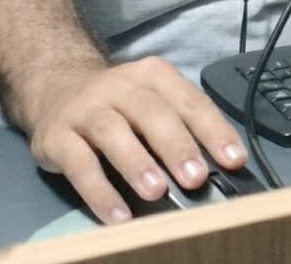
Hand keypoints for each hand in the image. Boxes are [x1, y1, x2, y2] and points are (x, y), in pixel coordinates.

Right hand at [24, 57, 247, 223]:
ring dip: (137, 163)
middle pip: (153, 113)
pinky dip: (99, 191)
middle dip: (177, 146)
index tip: (234, 160)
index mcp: (154, 76)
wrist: (56, 86)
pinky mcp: (57, 136)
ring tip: (157, 192)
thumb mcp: (152, 101)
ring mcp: (87, 109)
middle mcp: (121, 86)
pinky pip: (79, 164)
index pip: (190, 101)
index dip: (213, 130)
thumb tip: (215, 168)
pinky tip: (118, 215)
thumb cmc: (118, 102)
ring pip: (113, 133)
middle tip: (196, 178)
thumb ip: (180, 126)